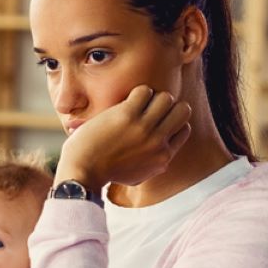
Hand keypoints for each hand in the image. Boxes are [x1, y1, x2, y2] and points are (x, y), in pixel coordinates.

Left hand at [54, 85, 192, 189]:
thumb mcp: (138, 175)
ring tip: (136, 104)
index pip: (185, 128)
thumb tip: (164, 154)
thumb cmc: (104, 173)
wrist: (82, 172)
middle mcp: (158, 143)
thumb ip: (154, 164)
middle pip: (182, 109)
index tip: (156, 120)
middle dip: (167, 105)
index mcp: (163, 157)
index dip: (172, 120)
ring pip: (166, 98)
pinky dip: (137, 92)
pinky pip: (144, 91)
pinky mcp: (127, 116)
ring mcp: (144, 129)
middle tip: (149, 109)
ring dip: (152, 96)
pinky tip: (125, 102)